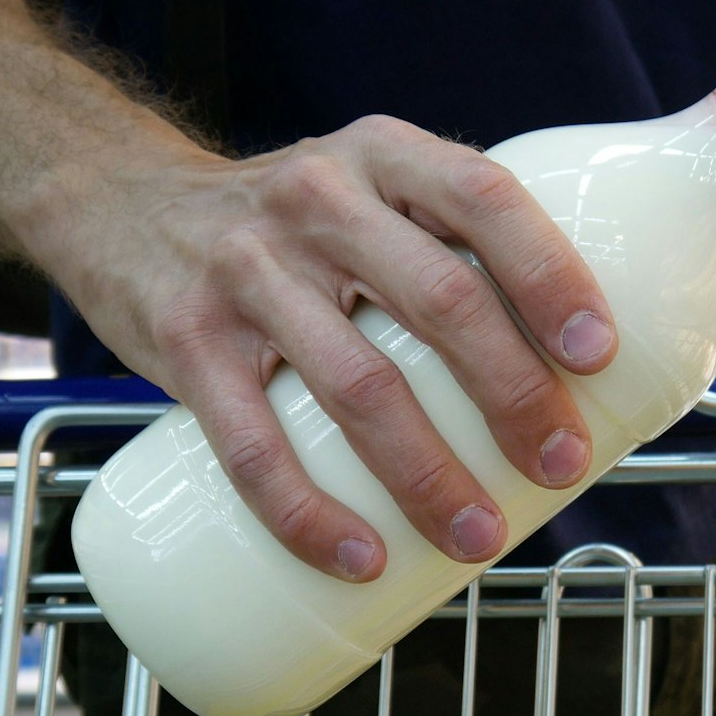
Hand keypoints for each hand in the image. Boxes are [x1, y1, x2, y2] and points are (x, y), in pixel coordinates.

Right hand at [26, 115, 616, 580]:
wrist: (120, 204)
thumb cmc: (291, 225)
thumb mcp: (368, 190)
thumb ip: (450, 248)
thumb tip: (573, 377)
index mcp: (385, 158)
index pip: (483, 200)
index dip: (548, 274)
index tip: (596, 353)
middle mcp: (319, 200)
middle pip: (437, 300)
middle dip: (512, 394)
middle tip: (559, 465)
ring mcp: (247, 272)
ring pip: (357, 384)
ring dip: (428, 475)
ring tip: (479, 536)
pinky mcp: (186, 343)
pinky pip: (252, 445)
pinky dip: (309, 513)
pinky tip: (360, 558)